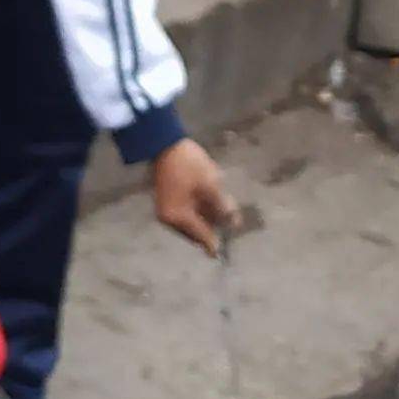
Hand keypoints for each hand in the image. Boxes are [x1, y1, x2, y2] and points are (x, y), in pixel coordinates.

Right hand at [148, 138, 242, 255]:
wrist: (164, 143)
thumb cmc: (189, 163)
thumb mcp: (211, 184)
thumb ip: (223, 207)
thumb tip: (234, 224)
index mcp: (179, 217)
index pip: (201, 235)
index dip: (213, 244)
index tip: (220, 255)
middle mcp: (169, 219)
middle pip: (194, 232)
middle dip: (211, 228)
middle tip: (230, 221)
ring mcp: (164, 211)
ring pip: (189, 224)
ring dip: (204, 220)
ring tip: (221, 210)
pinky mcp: (165, 203)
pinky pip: (183, 215)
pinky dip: (196, 213)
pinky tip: (206, 203)